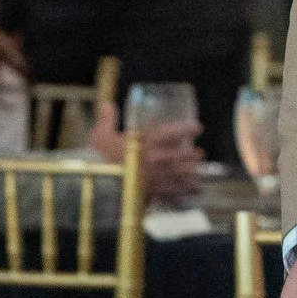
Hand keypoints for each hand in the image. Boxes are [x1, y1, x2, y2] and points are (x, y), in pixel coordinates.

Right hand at [88, 102, 203, 202]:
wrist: (96, 188)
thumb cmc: (98, 160)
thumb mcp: (100, 135)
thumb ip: (106, 119)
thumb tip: (105, 105)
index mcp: (146, 141)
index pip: (174, 132)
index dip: (188, 128)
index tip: (197, 128)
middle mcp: (157, 158)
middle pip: (184, 155)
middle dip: (194, 154)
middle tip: (199, 153)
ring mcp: (158, 176)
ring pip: (183, 173)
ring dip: (192, 171)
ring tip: (197, 170)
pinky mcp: (154, 192)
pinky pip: (175, 191)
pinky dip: (184, 190)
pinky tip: (189, 189)